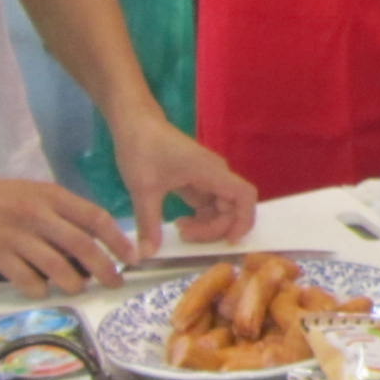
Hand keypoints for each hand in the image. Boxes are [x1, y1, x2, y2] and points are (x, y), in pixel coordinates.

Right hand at [0, 163, 134, 296]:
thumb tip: (94, 238)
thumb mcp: (37, 192)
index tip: (132, 257)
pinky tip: (42, 292)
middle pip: (82, 246)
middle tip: (114, 282)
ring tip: (78, 289)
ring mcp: (18, 236)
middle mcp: (40, 215)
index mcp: (54, 196)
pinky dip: (38, 290)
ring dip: (73, 283)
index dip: (118, 240)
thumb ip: (64, 212)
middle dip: (104, 269)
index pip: (96, 218)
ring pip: (57, 266)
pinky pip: (25, 279)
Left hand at [109, 114, 256, 256]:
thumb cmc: (143, 149)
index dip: (244, 220)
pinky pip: (208, 204)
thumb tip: (145, 255)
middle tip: (185, 236)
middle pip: (233, 207)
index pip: (244, 196)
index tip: (229, 241)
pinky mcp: (196, 180)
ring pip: (221, 208)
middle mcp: (215, 175)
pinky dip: (200, 217)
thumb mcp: (143, 189)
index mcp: (211, 172)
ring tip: (179, 230)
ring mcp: (207, 178)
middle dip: (215, 228)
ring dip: (207, 224)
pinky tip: (179, 222)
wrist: (134, 123)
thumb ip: (148, 223)